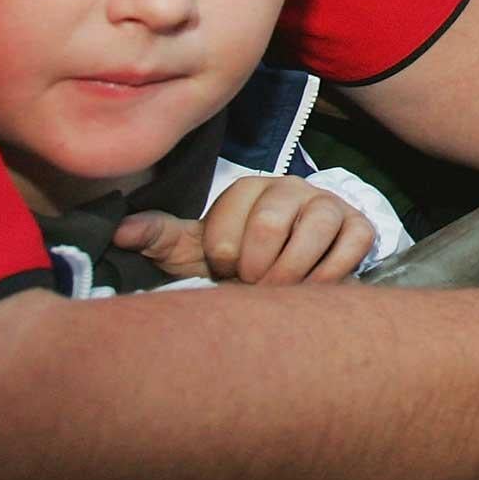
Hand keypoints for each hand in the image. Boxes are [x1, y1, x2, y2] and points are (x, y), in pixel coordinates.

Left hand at [115, 175, 377, 285]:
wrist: (289, 271)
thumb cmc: (237, 259)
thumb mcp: (197, 249)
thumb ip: (162, 237)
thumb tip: (119, 231)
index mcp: (249, 188)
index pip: (230, 216)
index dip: (222, 254)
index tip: (222, 270)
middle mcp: (291, 187)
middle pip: (272, 220)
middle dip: (258, 266)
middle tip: (251, 285)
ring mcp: (329, 205)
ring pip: (316, 228)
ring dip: (292, 271)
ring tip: (279, 292)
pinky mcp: (359, 226)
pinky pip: (352, 244)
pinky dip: (330, 274)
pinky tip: (311, 289)